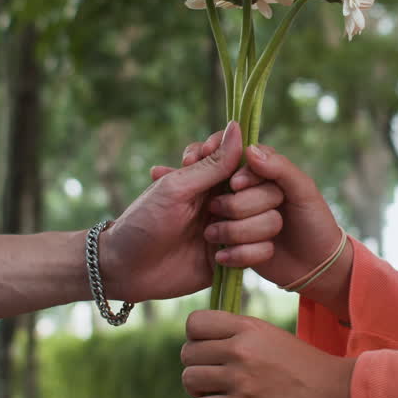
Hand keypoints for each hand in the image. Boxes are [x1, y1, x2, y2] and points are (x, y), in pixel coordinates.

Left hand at [99, 121, 279, 302]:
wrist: (127, 270)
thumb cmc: (143, 222)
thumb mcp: (175, 188)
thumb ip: (212, 163)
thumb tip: (236, 126)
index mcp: (214, 177)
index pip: (253, 162)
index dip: (249, 170)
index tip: (230, 180)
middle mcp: (230, 200)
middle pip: (269, 192)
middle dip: (242, 205)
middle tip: (210, 212)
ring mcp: (236, 228)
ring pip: (270, 222)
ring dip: (240, 231)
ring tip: (208, 238)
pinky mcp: (237, 257)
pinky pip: (263, 251)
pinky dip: (244, 255)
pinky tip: (217, 259)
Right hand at [176, 134, 351, 313]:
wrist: (318, 264)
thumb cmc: (314, 221)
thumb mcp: (304, 191)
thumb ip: (280, 168)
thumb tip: (249, 150)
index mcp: (258, 175)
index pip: (234, 167)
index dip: (240, 178)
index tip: (239, 185)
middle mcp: (240, 197)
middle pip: (228, 199)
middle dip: (252, 210)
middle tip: (278, 216)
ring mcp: (233, 223)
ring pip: (225, 227)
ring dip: (251, 234)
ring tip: (273, 237)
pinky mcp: (231, 248)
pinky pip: (227, 251)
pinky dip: (247, 254)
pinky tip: (265, 253)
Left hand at [181, 310, 355, 397]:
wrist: (336, 393)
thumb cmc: (304, 365)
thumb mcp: (271, 336)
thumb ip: (239, 333)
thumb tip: (202, 340)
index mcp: (248, 327)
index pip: (195, 322)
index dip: (195, 337)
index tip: (208, 348)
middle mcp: (241, 349)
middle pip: (188, 353)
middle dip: (196, 366)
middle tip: (214, 375)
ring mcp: (241, 379)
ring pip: (189, 379)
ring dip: (199, 389)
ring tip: (218, 393)